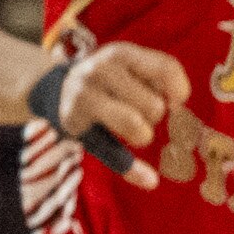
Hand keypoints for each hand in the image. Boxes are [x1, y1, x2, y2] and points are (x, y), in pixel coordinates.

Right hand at [54, 42, 190, 189]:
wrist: (53, 88)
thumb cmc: (107, 81)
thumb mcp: (127, 67)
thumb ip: (156, 79)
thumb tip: (181, 110)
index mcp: (123, 53)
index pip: (167, 69)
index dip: (180, 91)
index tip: (176, 102)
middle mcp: (102, 70)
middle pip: (154, 105)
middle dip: (155, 115)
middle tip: (140, 111)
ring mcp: (85, 95)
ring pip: (136, 126)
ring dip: (143, 135)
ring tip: (132, 127)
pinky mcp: (74, 122)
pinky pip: (111, 152)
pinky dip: (132, 169)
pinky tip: (149, 179)